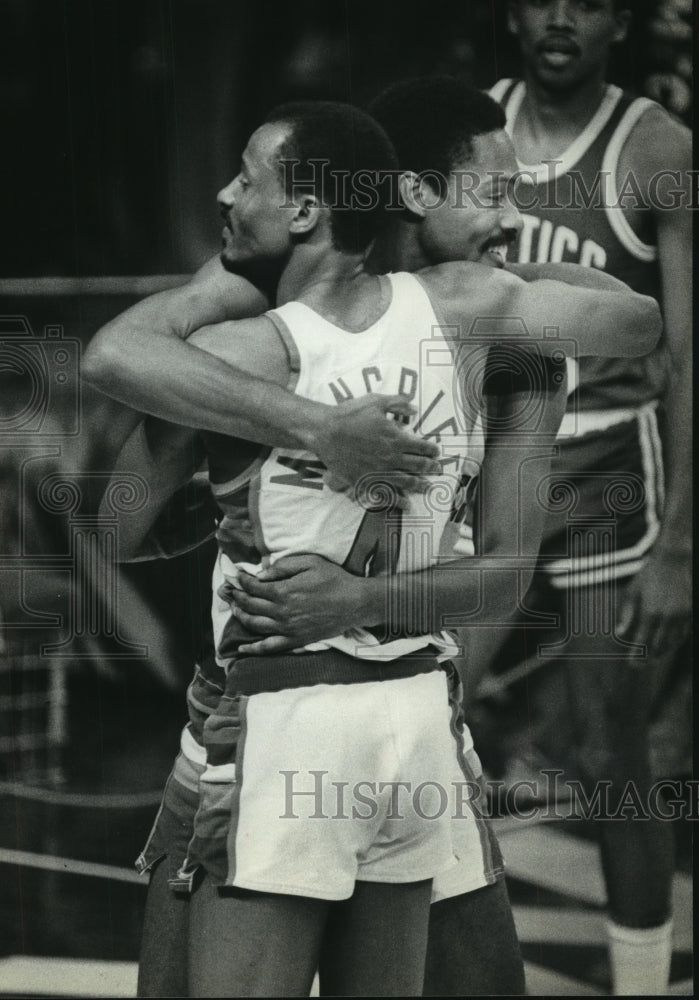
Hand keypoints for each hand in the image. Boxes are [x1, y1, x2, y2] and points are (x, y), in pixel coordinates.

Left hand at [231, 554, 369, 654]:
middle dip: (236, 596)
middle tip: (230, 591)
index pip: (253, 586)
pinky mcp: (295, 640)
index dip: (241, 580)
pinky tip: (243, 649)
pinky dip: (254, 649)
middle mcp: (281, 612)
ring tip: (235, 609)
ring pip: (255, 624)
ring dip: (241, 616)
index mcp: (283, 592)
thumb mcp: (309, 563)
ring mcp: (287, 629)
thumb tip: (260, 575)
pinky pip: (269, 647)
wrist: (354, 603)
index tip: (236, 576)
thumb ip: (282, 567)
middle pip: (250, 605)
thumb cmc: (334, 579)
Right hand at [311, 395, 440, 498]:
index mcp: (396, 438)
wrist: (325, 432)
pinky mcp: (365, 481)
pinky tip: (405, 505)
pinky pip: (385, 494)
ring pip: (406, 482)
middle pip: (417, 466)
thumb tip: (414, 408)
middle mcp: (391, 457)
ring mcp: (379, 471)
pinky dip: (397, 501)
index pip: (421, 447)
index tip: (436, 452)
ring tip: (428, 488)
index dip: (431, 450)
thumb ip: (397, 404)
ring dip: (420, 485)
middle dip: (430, 468)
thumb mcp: (376, 401)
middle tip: (437, 470)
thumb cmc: (349, 415)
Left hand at [616, 547, 691, 656]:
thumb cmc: (650, 574)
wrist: (675, 559)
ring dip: (663, 651)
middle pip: (659, 646)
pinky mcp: (691, 612)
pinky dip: (676, 641)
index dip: (636, 656)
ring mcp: (682, 615)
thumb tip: (619, 632)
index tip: (631, 664)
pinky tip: (670, 644)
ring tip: (654, 657)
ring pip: (673, 642)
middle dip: (649, 657)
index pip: (643, 641)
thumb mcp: (633, 591)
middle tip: (641, 666)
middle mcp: (668, 617)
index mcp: (651, 612)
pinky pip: (685, 633)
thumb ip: (627, 613)